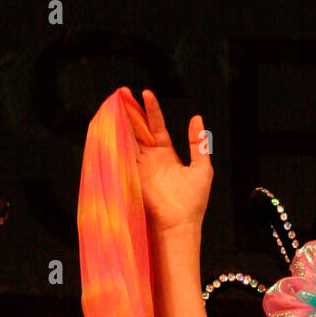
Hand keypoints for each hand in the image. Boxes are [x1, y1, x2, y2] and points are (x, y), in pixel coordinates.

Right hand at [124, 88, 212, 235]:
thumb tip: (197, 118)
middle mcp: (151, 159)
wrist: (180, 224)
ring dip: (122, 121)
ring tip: (116, 102)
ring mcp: (140, 167)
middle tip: (123, 92)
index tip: (146, 93)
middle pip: (138, 130)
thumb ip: (198, 143)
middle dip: (131, 111)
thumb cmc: (193, 202)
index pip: (156, 127)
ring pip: (128, 138)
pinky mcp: (132, 175)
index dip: (151, 110)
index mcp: (166, 155)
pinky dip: (117, 139)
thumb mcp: (202, 168)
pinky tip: (113, 124)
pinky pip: (122, 154)